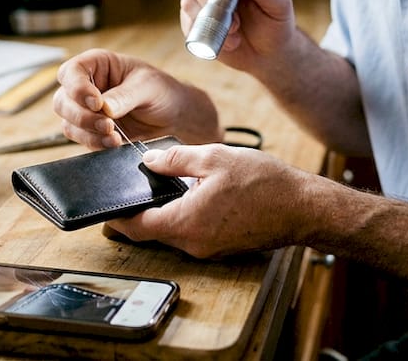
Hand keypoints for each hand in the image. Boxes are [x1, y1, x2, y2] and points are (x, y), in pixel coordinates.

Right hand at [52, 49, 220, 148]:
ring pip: (68, 123)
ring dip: (88, 132)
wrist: (173, 115)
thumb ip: (124, 96)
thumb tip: (104, 108)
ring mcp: (86, 109)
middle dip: (83, 116)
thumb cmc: (161, 90)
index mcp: (97, 64)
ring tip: (114, 135)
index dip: (77, 88)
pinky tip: (114, 142)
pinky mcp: (91, 130)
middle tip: (108, 124)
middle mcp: (87, 85)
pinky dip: (95, 143)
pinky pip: (81, 139)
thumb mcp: (147, 87)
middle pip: (63, 101)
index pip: (71, 72)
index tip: (97, 102)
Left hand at [106, 143, 319, 257]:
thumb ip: (176, 159)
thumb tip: (149, 161)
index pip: (136, 227)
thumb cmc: (265, 183)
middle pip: (152, 231)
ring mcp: (208, 249)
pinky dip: (185, 216)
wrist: (303, 207)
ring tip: (167, 185)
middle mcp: (194, 243)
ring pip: (172, 232)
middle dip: (141, 210)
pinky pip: (191, 233)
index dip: (116, 216)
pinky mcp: (221, 247)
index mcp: (186, 222)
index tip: (105, 206)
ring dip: (165, 212)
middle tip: (137, 186)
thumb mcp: (214, 157)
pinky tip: (194, 195)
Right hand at [181, 0, 298, 72]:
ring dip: (211, 20)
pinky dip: (206, 35)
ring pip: (189, 0)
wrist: (267, 54)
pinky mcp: (193, 20)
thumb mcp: (279, 5)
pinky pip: (189, 24)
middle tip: (235, 20)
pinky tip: (229, 42)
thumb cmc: (276, 22)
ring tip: (236, 34)